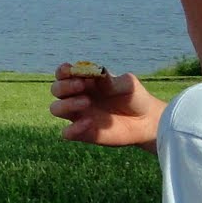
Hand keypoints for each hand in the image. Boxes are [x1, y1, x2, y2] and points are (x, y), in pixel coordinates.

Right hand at [50, 65, 164, 150]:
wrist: (145, 121)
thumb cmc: (134, 97)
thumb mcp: (127, 85)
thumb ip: (112, 80)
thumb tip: (98, 74)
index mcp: (84, 81)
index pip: (63, 74)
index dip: (63, 71)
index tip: (71, 70)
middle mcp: (76, 97)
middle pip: (56, 90)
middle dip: (65, 86)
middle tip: (81, 86)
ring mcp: (78, 115)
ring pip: (56, 109)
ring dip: (66, 104)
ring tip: (86, 102)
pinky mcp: (82, 133)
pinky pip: (67, 133)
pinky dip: (73, 128)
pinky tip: (89, 123)